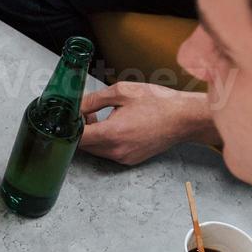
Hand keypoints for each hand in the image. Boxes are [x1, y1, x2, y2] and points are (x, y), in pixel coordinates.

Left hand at [80, 83, 218, 165]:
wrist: (185, 118)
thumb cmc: (158, 102)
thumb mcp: (122, 91)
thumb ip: (94, 99)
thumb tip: (76, 105)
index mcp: (112, 133)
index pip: (77, 138)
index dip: (68, 127)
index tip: (66, 117)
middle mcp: (117, 150)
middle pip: (84, 145)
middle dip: (79, 130)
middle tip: (85, 112)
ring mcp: (124, 158)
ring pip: (95, 150)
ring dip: (92, 135)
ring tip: (99, 116)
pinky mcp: (130, 160)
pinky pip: (108, 152)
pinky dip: (104, 141)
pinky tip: (113, 125)